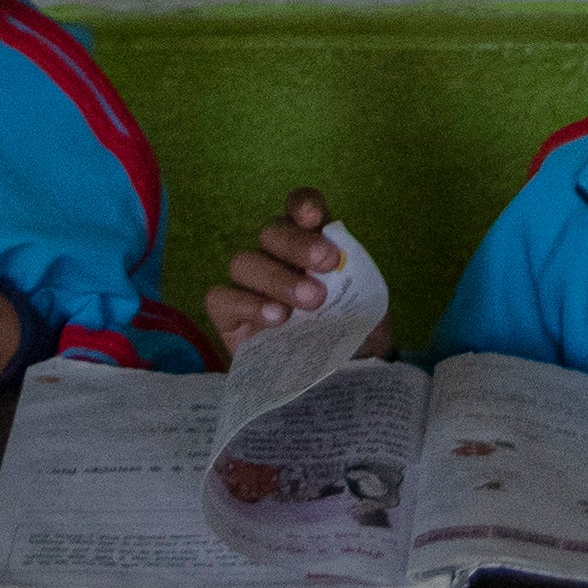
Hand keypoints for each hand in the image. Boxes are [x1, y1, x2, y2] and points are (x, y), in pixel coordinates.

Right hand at [207, 190, 378, 357]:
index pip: (299, 208)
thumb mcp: (366, 302)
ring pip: (244, 261)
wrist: (342, 382)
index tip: (316, 217)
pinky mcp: (228, 317)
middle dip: (298, 244)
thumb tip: (339, 258)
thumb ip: (354, 274)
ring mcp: (249, 286)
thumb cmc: (354, 335)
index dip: (303, 204)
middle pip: (271, 231)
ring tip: (310, 303)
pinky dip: (248, 303)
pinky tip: (277, 320)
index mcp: (311, 244)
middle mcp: (276, 258)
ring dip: (278, 278)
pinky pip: (221, 298)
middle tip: (327, 264)